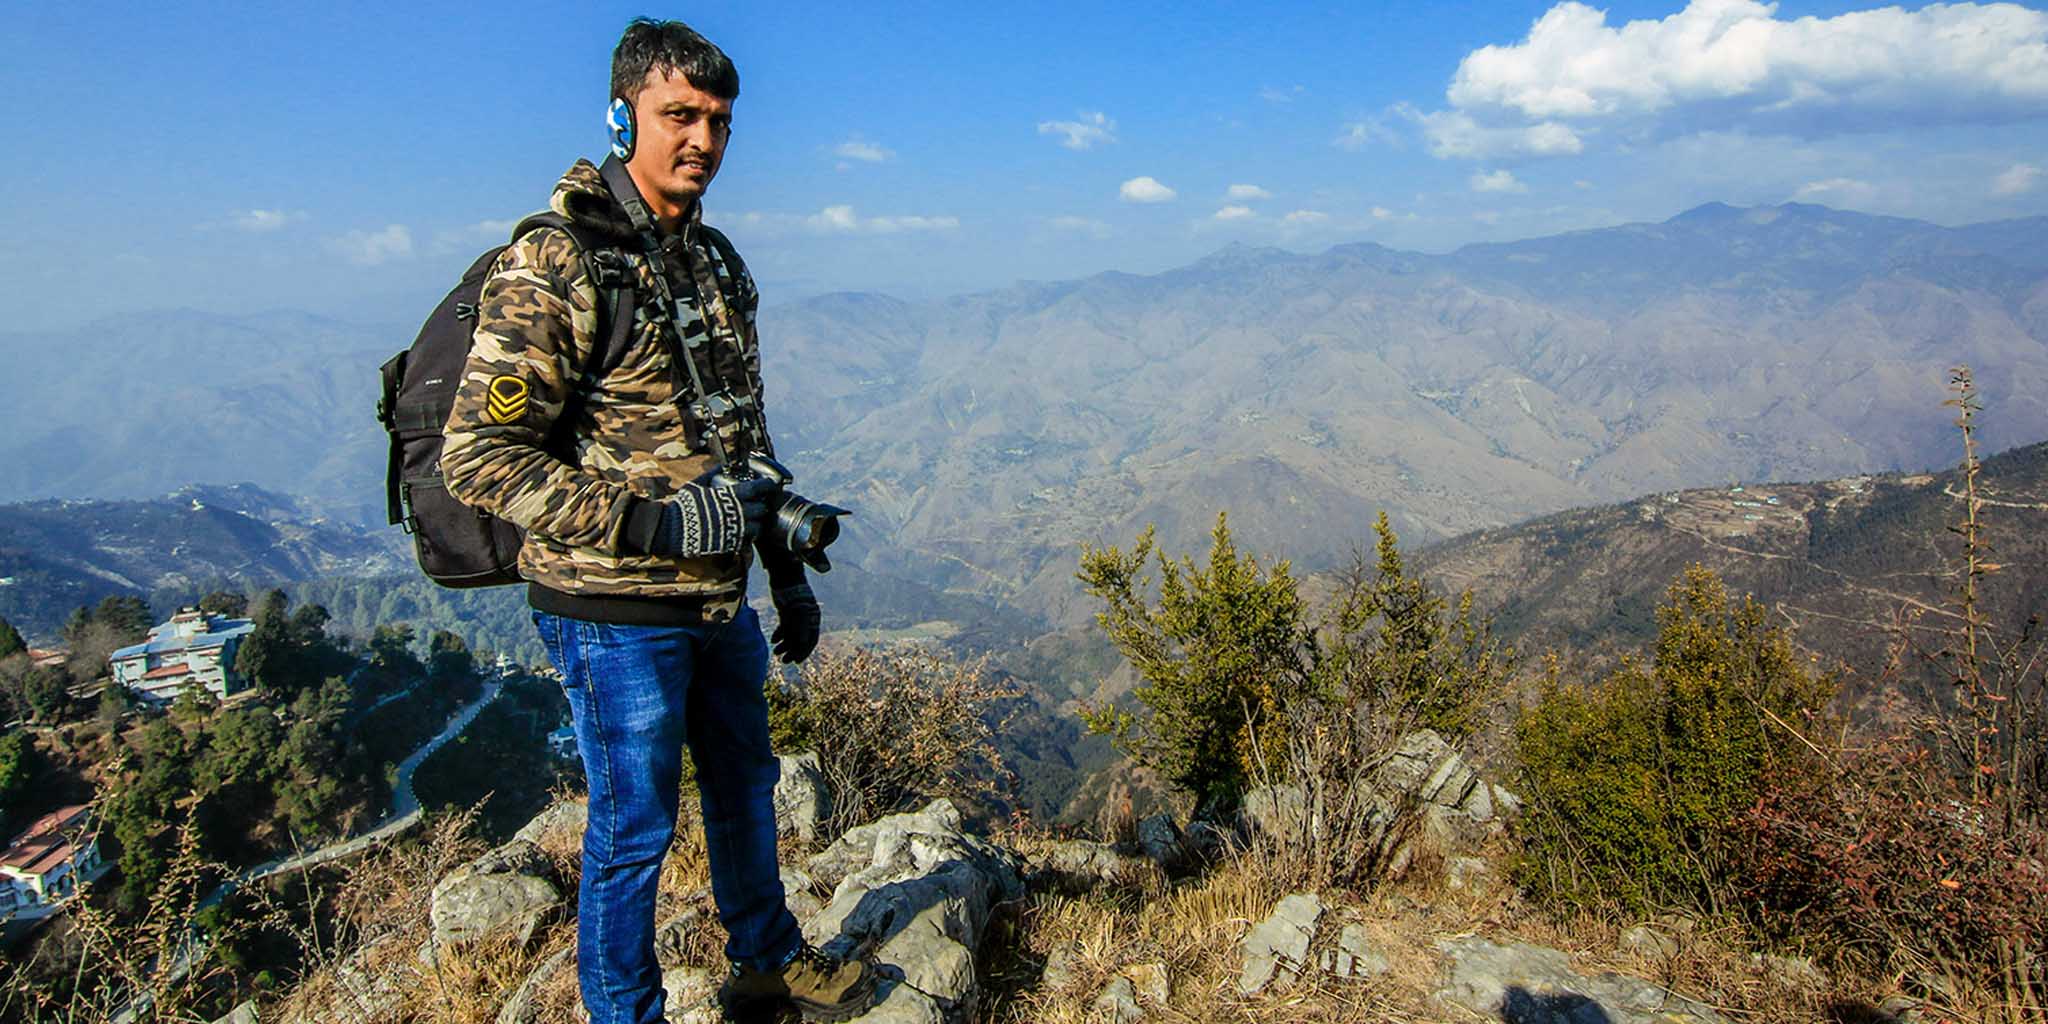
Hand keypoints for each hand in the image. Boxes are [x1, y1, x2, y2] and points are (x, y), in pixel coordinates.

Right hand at [650, 473, 780, 557]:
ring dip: (757, 524)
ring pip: (758, 528)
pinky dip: (747, 538)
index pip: (758, 488)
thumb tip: (722, 467)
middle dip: (762, 506)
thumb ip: (711, 475)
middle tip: (759, 504)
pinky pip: (746, 542)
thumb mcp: (696, 485)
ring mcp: (735, 530)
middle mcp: (737, 513)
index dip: (767, 485)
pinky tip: (742, 534)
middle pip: (762, 509)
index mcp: (730, 496)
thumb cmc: (683, 505)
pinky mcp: (729, 544)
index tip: (772, 484)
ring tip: (752, 521)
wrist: (672, 528)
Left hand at [770, 582, 820, 663]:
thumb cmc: (794, 593)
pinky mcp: (787, 611)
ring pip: (791, 634)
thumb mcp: (798, 611)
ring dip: (784, 644)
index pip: (811, 639)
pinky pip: (784, 627)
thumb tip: (804, 642)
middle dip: (792, 651)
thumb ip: (801, 626)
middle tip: (784, 661)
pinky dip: (779, 634)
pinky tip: (773, 640)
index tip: (796, 661)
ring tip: (776, 652)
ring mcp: (796, 615)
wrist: (785, 576)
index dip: (804, 651)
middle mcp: (806, 618)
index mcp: (813, 618)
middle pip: (801, 639)